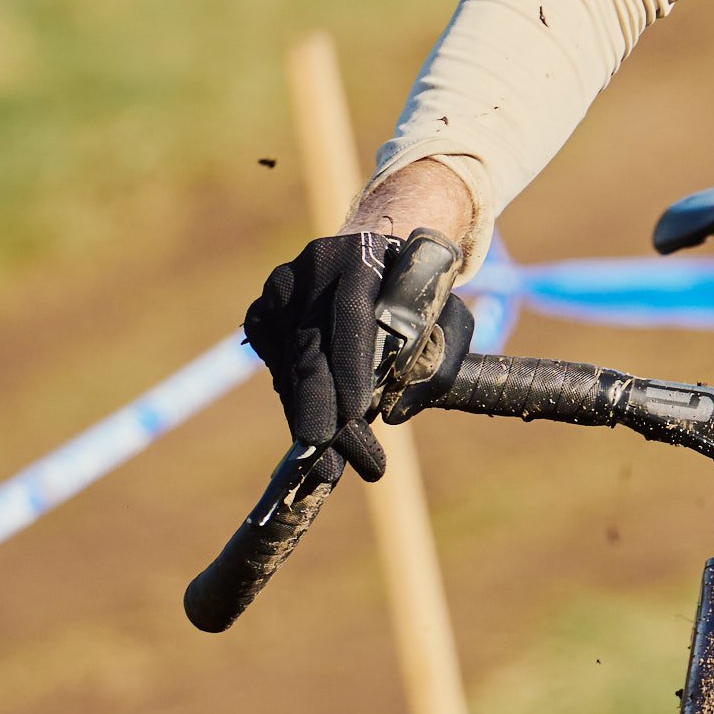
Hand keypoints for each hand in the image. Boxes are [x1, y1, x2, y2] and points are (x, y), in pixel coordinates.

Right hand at [243, 229, 466, 478]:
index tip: (353, 417)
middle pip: (310, 348)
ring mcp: (284, 286)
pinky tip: (312, 419)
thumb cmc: (421, 292)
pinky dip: (292, 394)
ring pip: (289, 364)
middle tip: (330, 467)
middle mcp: (316, 268)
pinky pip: (273, 360)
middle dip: (320, 413)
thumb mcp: (448, 317)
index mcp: (365, 260)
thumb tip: (391, 415)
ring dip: (308, 417)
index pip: (351, 316)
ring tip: (331, 465)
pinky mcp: (265, 305)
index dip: (348, 369)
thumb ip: (437, 363)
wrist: (378, 246)